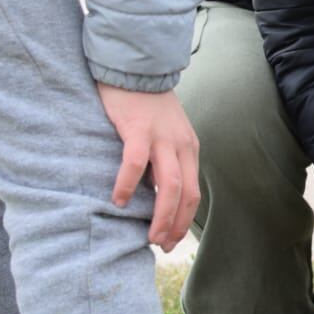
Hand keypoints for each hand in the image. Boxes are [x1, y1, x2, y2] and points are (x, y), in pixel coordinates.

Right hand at [97, 84, 199, 252]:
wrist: (135, 68)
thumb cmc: (146, 106)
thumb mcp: (165, 135)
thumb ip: (163, 161)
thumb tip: (153, 196)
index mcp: (188, 149)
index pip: (193, 193)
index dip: (184, 221)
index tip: (170, 241)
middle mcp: (181, 145)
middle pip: (186, 194)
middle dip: (175, 225)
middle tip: (160, 246)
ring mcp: (162, 137)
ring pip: (170, 184)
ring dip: (160, 214)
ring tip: (148, 236)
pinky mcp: (138, 128)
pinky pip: (136, 162)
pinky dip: (130, 184)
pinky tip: (120, 200)